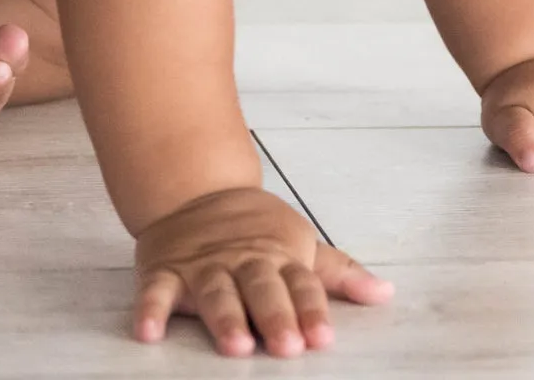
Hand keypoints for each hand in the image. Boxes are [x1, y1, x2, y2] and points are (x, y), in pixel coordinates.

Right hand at [132, 185, 392, 357]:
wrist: (195, 188)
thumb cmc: (254, 229)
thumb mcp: (299, 243)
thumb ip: (338, 273)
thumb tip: (385, 293)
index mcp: (277, 256)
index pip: (301, 284)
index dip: (312, 310)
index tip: (323, 337)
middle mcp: (241, 261)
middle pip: (260, 288)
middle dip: (274, 315)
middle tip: (286, 344)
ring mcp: (202, 265)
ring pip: (215, 291)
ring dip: (224, 317)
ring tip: (235, 344)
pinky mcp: (165, 270)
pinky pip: (156, 290)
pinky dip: (150, 309)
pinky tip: (148, 331)